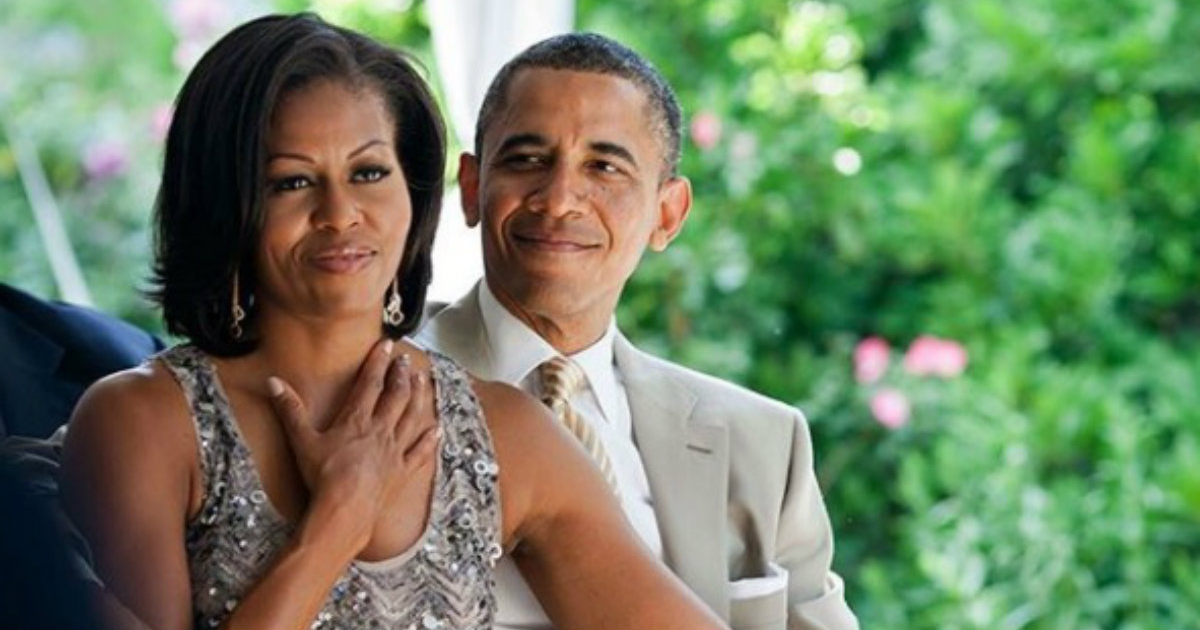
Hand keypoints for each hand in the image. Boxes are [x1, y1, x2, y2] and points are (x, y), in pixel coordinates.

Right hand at [266, 339, 438, 549]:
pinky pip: (421, 452)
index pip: (370, 383)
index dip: (378, 361)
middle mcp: (380, 430)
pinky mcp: (402, 471)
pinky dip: (431, 440)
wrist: (344, 511)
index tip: (387, 344)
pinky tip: (438, 430)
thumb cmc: (323, 477)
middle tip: (405, 360)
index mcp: (356, 420)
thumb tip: (274, 382)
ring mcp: (395, 451)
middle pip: (396, 396)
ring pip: (412, 417)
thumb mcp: (301, 441)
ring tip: (423, 380)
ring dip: (419, 396)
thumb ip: (290, 410)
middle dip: (401, 375)